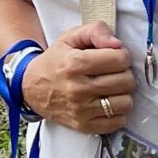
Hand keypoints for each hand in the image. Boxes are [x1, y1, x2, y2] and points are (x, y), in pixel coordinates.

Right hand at [20, 22, 136, 134]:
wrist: (32, 89)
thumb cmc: (56, 61)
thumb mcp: (71, 37)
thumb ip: (96, 31)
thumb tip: (117, 44)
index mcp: (76, 63)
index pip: (120, 59)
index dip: (122, 55)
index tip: (115, 56)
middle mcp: (78, 88)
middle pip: (126, 81)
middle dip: (124, 73)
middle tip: (114, 72)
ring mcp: (82, 110)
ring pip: (125, 103)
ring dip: (123, 93)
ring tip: (112, 88)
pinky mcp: (84, 126)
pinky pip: (118, 122)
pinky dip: (118, 112)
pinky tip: (108, 102)